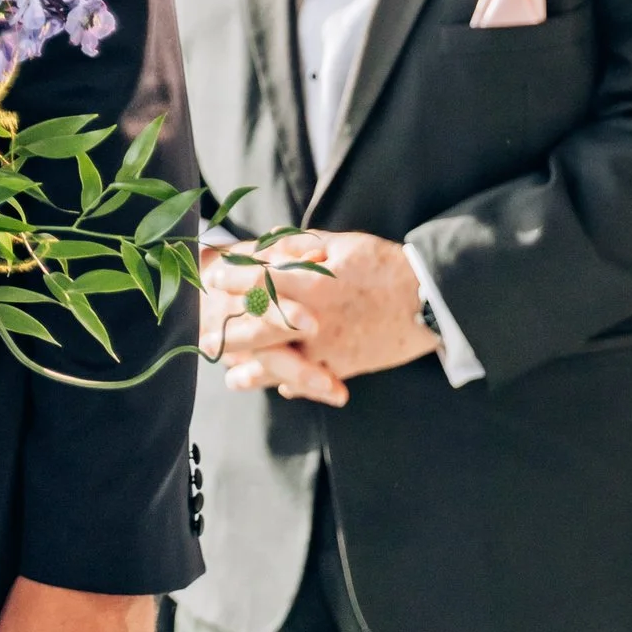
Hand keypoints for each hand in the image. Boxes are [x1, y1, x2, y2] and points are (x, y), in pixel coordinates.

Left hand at [205, 231, 433, 407]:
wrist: (427, 300)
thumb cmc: (384, 265)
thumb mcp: (342, 244)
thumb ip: (301, 249)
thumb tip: (268, 246)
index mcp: (308, 280)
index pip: (257, 280)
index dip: (232, 279)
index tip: (214, 278)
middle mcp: (309, 317)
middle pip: (256, 328)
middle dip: (228, 332)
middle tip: (204, 338)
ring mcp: (323, 346)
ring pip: (276, 362)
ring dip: (251, 370)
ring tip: (232, 378)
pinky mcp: (340, 366)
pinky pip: (308, 380)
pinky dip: (291, 384)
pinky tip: (275, 387)